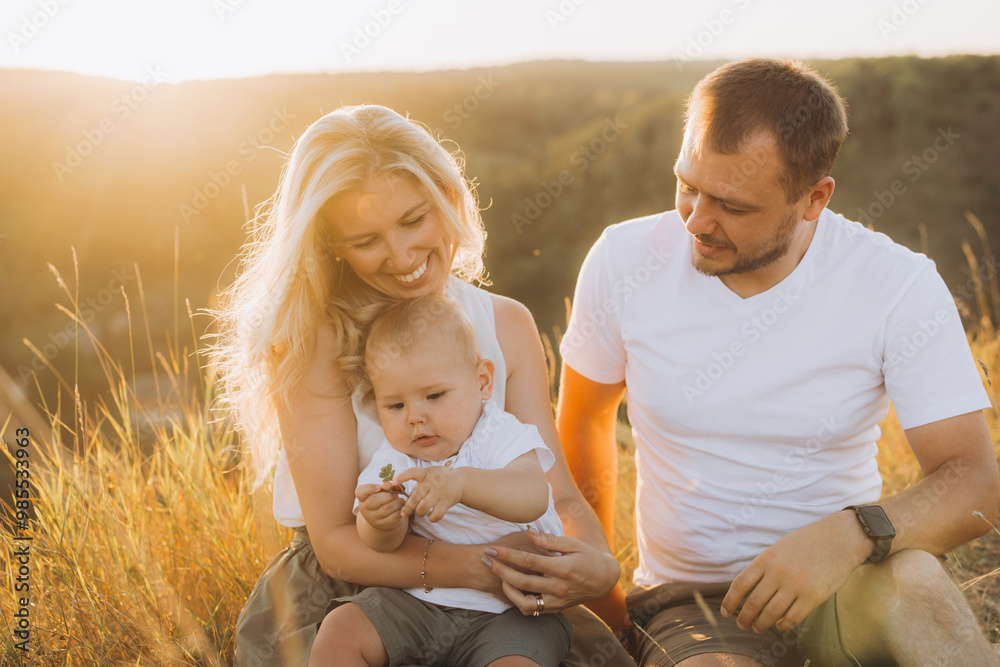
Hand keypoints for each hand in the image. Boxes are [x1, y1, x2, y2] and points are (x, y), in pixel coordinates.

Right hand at [356, 483, 405, 531]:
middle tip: (396, 495)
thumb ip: (386, 486)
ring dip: (397, 503)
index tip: (378, 487)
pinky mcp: (382, 525)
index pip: (360, 492)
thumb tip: (389, 484)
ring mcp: (372, 518)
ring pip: (387, 508)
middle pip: (376, 500)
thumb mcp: (382, 491)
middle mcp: (365, 508)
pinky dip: (400, 511)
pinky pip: (394, 517)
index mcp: (363, 498)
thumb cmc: (382, 500)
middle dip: (389, 496)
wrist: (382, 518)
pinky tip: (401, 509)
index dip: (369, 488)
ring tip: (401, 501)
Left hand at [396, 466, 464, 521]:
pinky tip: (430, 516)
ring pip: (423, 507)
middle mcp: (432, 482)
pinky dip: (431, 518)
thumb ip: (417, 482)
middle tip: (403, 514)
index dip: (402, 477)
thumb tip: (403, 494)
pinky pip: (436, 515)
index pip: (412, 472)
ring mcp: (440, 492)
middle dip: (407, 507)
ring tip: (420, 512)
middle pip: (416, 496)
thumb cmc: (440, 478)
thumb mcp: (429, 474)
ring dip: (419, 512)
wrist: (461, 481)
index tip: (394, 482)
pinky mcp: (446, 502)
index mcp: (425, 474)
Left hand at [482, 527, 619, 614]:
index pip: (528, 561)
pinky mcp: (556, 609)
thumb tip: (529, 532)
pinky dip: (519, 602)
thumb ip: (550, 540)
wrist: (604, 580)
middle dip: (500, 570)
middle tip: (485, 560)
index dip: (508, 555)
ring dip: (508, 591)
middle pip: (522, 581)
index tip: (492, 549)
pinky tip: (512, 589)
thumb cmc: (588, 556)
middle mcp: (558, 587)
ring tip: (498, 578)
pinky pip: (532, 611)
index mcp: (563, 568)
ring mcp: (557, 601)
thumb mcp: (573, 543)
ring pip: (525, 603)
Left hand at [721, 510, 869, 632]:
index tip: (725, 612)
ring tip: (757, 628)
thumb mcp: (779, 547)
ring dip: (761, 624)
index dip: (730, 601)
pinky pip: (792, 618)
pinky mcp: (813, 597)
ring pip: (770, 614)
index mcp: (766, 558)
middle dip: (744, 618)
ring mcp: (795, 586)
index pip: (740, 584)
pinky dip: (783, 625)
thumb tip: (748, 587)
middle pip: (753, 603)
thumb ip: (764, 565)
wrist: (840, 539)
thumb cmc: (808, 542)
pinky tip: (780, 624)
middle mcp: (778, 573)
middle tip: (741, 624)